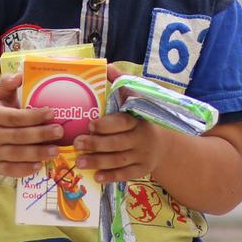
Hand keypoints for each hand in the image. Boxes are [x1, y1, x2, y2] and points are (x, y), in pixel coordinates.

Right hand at [0, 73, 62, 176]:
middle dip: (41, 134)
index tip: (52, 112)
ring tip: (56, 150)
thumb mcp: (1, 98)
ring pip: (17, 154)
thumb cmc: (0, 115)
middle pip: (19, 136)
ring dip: (38, 153)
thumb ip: (8, 84)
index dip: (34, 116)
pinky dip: (25, 169)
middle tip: (60, 131)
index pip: (16, 117)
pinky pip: (11, 170)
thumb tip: (19, 74)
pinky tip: (40, 166)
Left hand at [73, 64, 170, 183]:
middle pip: (117, 143)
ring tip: (79, 161)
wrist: (164, 143)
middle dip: (96, 144)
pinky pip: (126, 174)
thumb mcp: (135, 99)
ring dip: (98, 161)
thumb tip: (107, 65)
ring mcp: (143, 155)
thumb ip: (121, 83)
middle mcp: (142, 137)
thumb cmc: (141, 118)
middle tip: (77, 143)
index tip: (89, 124)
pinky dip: (111, 176)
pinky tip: (96, 176)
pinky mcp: (142, 169)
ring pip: (119, 160)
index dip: (106, 125)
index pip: (122, 122)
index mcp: (139, 119)